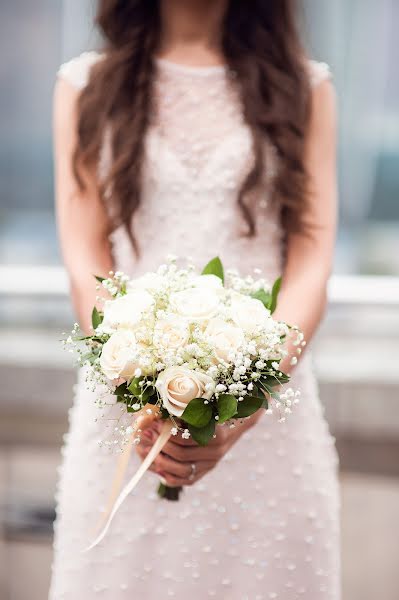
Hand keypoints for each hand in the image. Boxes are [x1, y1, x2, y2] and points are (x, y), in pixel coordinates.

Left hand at [135, 411, 261, 486]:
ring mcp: (212, 463)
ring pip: (181, 471)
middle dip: (160, 445)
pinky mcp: (208, 470)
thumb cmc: (221, 405)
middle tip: (148, 434)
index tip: (154, 423)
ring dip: (161, 462)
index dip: (166, 433)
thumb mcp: (208, 402)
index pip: (185, 439)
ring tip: (149, 451)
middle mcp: (216, 452)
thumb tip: (160, 409)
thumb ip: (189, 406)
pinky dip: (171, 477)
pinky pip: (187, 479)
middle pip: (180, 455)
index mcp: (218, 435)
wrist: (241, 420)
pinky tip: (159, 469)